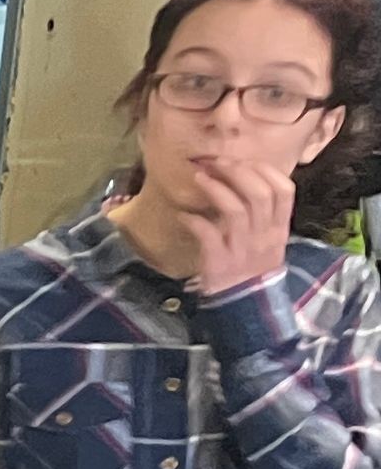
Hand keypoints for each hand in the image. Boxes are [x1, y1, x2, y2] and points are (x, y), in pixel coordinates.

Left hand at [185, 149, 300, 296]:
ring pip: (235, 210)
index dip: (264, 169)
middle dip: (236, 171)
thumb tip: (245, 182)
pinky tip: (183, 215)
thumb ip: (263, 217)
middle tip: (215, 162)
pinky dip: (194, 221)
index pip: (284, 190)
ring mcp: (242, 250)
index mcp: (278, 229)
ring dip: (215, 189)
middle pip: (259, 193)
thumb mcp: (266, 243)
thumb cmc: (251, 270)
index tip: (243, 160)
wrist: (244, 309)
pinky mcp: (219, 263)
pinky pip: (208, 235)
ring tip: (198, 177)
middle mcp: (264, 237)